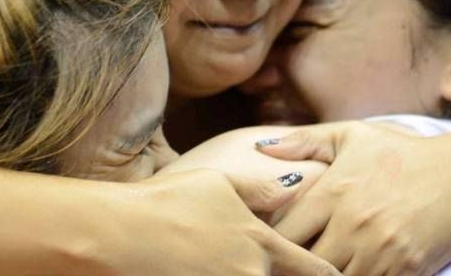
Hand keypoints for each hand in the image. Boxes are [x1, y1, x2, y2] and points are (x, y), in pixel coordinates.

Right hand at [97, 169, 341, 275]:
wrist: (118, 233)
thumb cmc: (167, 201)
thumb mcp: (217, 183)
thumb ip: (260, 191)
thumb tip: (295, 189)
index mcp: (261, 244)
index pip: (316, 271)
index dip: (327, 274)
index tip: (332, 274)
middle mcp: (250, 275)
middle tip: (270, 264)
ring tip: (229, 264)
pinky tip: (204, 271)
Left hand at [256, 121, 450, 274]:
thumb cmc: (402, 153)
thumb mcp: (352, 135)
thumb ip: (305, 141)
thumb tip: (261, 147)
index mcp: (333, 192)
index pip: (284, 232)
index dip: (273, 241)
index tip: (271, 240)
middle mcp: (352, 224)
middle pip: (305, 264)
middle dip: (294, 265)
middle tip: (289, 260)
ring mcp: (380, 251)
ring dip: (325, 274)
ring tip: (319, 265)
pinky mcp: (407, 270)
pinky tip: (352, 268)